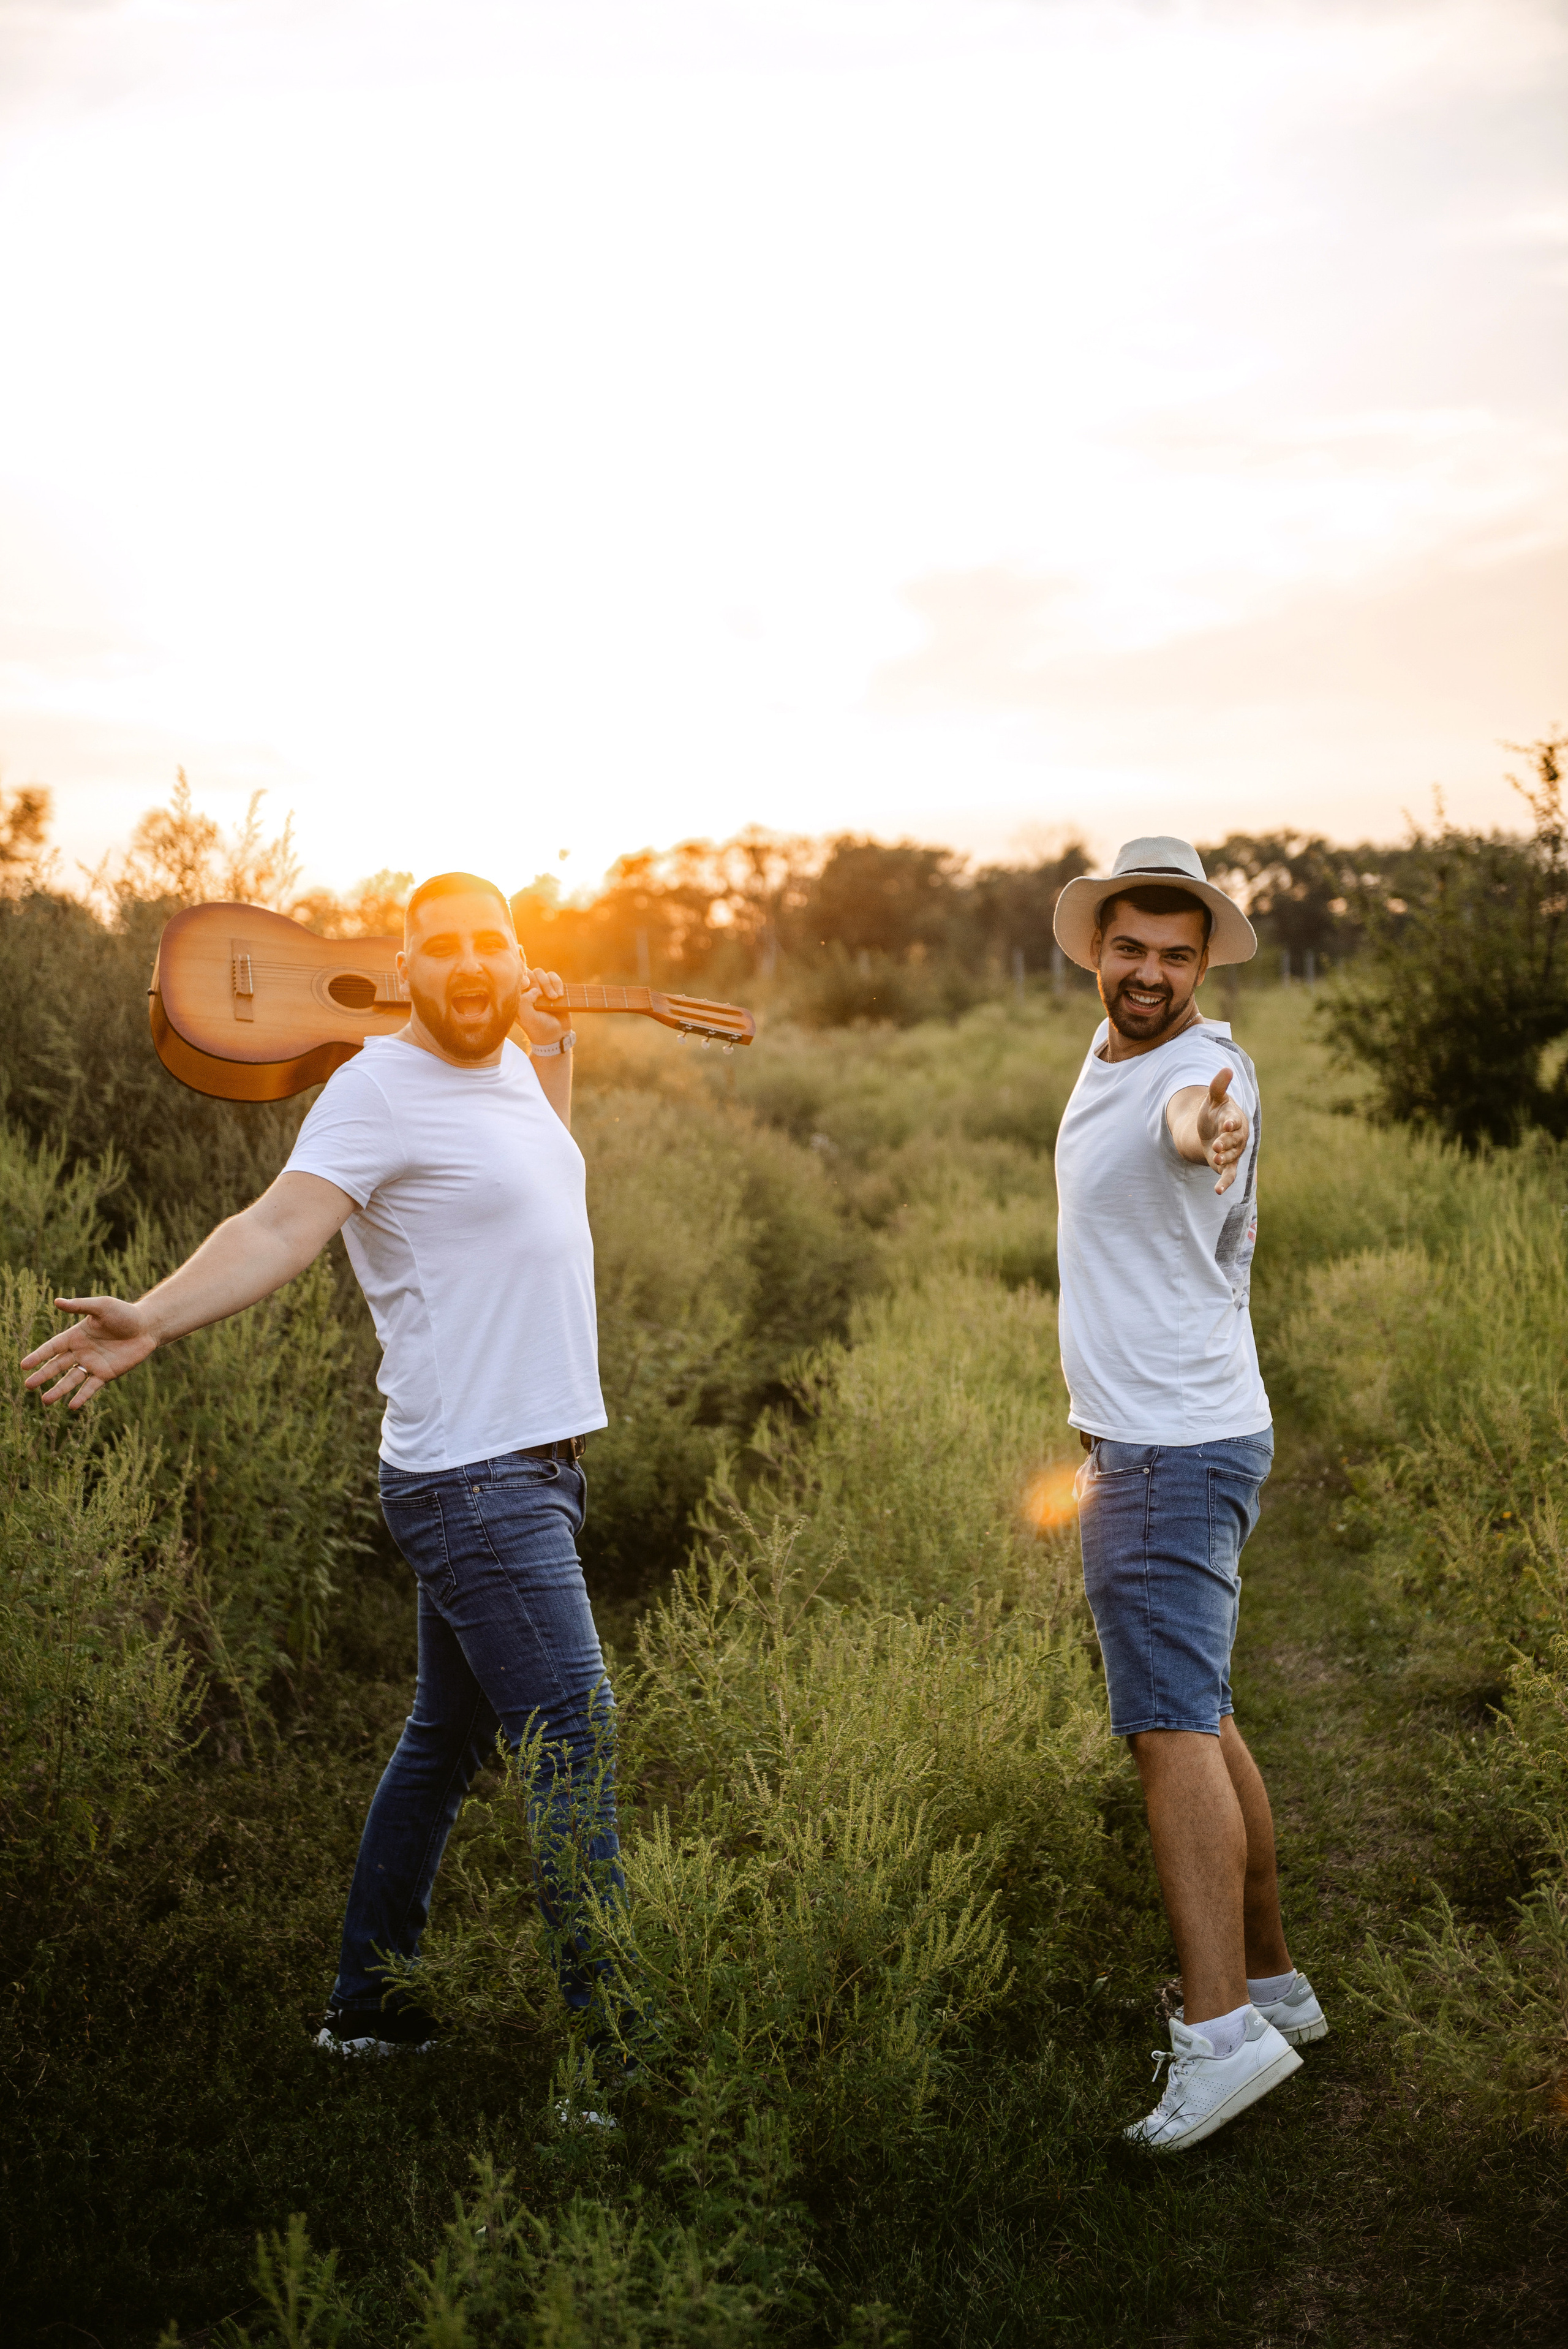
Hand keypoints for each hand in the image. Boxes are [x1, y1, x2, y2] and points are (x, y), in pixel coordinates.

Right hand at [20, 1295, 157, 1407]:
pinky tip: (72, 1406)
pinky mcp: (106, 1374)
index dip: (38, 1356)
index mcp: (76, 1336)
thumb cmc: (124, 1313)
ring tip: (45, 1401)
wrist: (147, 1327)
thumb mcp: (101, 1306)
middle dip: (43, 1376)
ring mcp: (93, 1364)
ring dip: (58, 1390)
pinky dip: (82, 1396)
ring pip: (71, 1379)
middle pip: (57, 1366)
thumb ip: (80, 1306)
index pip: (52, 1347)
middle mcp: (81, 1352)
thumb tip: (57, 1301)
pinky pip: (91, 1387)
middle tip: (28, 1386)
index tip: (24, 1365)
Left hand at [515, 956, 568, 1048]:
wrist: (556, 1035)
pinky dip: (557, 983)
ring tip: (554, 997)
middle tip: (542, 995)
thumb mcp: (527, 1018)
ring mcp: (539, 988)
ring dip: (548, 984)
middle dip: (537, 982)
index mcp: (516, 996)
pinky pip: (553, 976)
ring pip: (540, 973)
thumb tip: (534, 989)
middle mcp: (526, 990)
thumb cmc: (538, 1028)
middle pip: (528, 972)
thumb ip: (525, 1002)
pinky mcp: (552, 987)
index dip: (522, 977)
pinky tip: (560, 995)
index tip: (528, 986)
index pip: (514, 977)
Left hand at [1196, 1067, 1248, 1195]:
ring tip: (1216, 1159)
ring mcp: (1233, 1152)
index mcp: (1234, 1119)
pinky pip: (1229, 1175)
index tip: (1227, 1123)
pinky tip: (1218, 1191)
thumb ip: (1218, 1086)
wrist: (1211, 1130)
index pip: (1235, 1121)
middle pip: (1234, 1141)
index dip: (1232, 1123)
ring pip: (1232, 1157)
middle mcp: (1237, 1137)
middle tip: (1217, 1144)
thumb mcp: (1213, 1099)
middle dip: (1226, 1142)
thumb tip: (1226, 1069)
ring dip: (1225, 1159)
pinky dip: (1225, 1183)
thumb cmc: (1214, 1113)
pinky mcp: (1227, 1165)